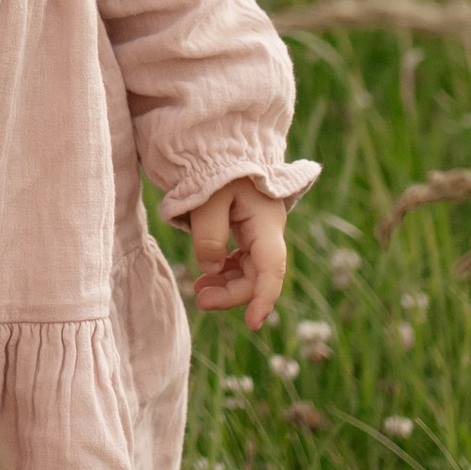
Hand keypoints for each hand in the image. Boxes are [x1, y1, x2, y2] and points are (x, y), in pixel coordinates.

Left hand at [182, 181, 288, 330]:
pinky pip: (241, 260)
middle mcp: (268, 230)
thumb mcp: (206, 200)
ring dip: (226, 285)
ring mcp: (258, 232)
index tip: (253, 324)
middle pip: (258, 275)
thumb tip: (212, 269)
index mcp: (265, 222)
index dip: (263, 298)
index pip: (271, 269)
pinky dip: (225, 272)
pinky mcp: (247, 231)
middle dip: (232, 293)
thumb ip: (208, 237)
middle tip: (200, 300)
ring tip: (199, 291)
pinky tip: (208, 277)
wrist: (218, 145)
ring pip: (249, 271)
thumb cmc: (215, 168)